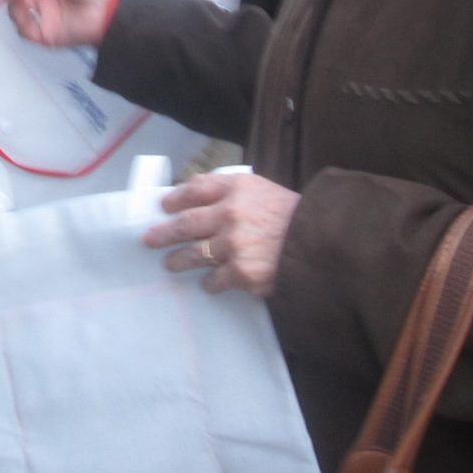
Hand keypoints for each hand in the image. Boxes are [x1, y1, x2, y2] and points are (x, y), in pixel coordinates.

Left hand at [142, 171, 300, 296]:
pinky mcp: (242, 273)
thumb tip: (194, 193)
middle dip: (163, 233)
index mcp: (238, 188)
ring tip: (170, 264)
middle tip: (148, 239)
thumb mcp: (263, 190)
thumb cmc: (294, 216)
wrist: (324, 245)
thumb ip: (231, 190)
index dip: (175, 198)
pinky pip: (214, 280)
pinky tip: (207, 284)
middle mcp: (232, 214)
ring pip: (193, 255)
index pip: (196, 188)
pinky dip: (209, 283)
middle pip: (185, 223)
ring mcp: (235, 245)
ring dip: (179, 261)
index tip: (164, 206)